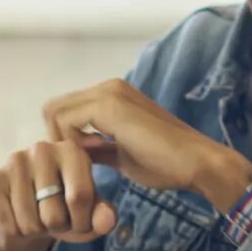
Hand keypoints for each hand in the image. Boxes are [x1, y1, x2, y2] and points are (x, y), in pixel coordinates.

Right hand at [0, 137, 119, 250]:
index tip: (79, 222)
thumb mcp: (88, 216)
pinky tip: (16, 217)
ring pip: (29, 222)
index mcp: (72, 151)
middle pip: (53, 214)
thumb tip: (107, 219)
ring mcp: (14, 160)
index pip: (80, 197)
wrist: (27, 213)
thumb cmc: (64, 208)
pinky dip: (14, 231)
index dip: (81, 222)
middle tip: (53, 219)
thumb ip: (104, 218)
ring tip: (36, 218)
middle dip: (56, 228)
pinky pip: (6, 223)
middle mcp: (42, 148)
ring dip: (35, 231)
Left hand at [42, 79, 251, 211]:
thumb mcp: (121, 155)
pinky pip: (66, 120)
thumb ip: (98, 149)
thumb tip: (77, 152)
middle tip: (78, 163)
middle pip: (54, 107)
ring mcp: (109, 93)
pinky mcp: (110, 106)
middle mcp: (109, 87)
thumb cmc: (165, 163)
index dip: (63, 137)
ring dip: (62, 141)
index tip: (80, 161)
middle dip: (58, 138)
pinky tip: (92, 158)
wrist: (197, 163)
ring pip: (56, 111)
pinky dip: (70, 143)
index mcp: (113, 95)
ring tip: (86, 162)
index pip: (64, 109)